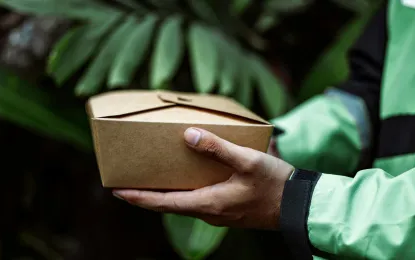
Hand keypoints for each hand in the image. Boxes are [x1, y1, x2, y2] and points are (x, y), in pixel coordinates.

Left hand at [112, 127, 293, 229]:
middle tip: (128, 183)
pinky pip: (196, 202)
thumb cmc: (274, 184)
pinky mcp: (226, 210)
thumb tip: (189, 135)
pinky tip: (184, 179)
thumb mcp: (247, 161)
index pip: (163, 203)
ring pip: (182, 204)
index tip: (117, 191)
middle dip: (146, 195)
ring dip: (163, 194)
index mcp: (208, 203)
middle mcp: (208, 212)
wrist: (298, 206)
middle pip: (168, 205)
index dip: (138, 197)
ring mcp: (217, 213)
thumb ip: (217, 148)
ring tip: (150, 180)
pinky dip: (181, 193)